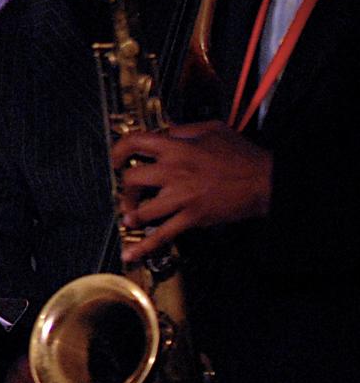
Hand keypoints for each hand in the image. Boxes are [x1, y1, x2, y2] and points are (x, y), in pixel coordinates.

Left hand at [112, 121, 271, 262]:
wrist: (267, 180)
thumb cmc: (243, 155)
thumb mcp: (213, 129)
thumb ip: (184, 129)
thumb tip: (166, 131)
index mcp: (177, 148)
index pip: (135, 142)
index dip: (119, 149)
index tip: (116, 158)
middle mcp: (173, 172)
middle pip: (132, 179)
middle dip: (124, 188)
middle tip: (127, 192)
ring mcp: (181, 197)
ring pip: (142, 209)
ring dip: (132, 214)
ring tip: (131, 216)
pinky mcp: (192, 217)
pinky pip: (163, 234)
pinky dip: (145, 246)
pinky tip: (131, 253)